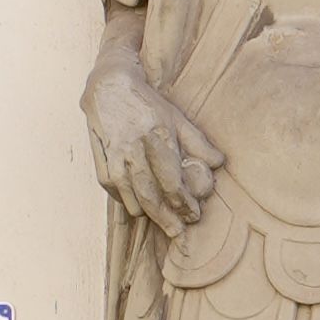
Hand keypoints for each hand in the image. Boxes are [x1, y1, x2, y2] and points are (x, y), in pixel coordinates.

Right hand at [86, 52, 219, 234]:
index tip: (194, 215)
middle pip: (151, 195)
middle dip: (167, 218)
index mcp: (157, 137)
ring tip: (163, 222)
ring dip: (148, 214)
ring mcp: (114, 158)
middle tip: (179, 231)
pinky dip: (127, 203)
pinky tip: (140, 206)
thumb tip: (218, 163)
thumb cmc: (148, 104)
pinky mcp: (100, 163)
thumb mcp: (177, 117)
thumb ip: (198, 142)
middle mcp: (134, 149)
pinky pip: (115, 193)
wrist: (108, 88)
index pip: (172, 180)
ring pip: (131, 198)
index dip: (183, 202)